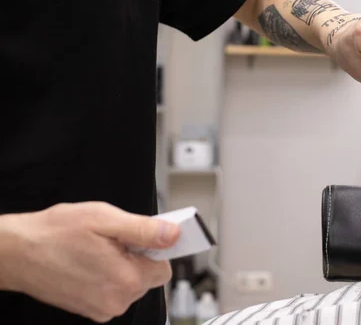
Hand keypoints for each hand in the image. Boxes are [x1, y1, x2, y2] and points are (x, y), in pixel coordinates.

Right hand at [0, 202, 179, 322]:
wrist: (18, 252)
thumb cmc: (56, 233)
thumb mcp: (105, 219)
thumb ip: (145, 230)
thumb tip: (173, 234)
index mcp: (127, 279)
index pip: (165, 267)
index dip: (154, 248)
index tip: (139, 237)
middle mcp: (117, 300)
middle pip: (149, 277)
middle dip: (137, 257)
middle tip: (112, 241)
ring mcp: (103, 307)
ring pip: (132, 284)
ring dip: (122, 266)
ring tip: (97, 251)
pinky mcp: (90, 310)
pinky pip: (114, 291)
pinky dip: (108, 276)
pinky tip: (89, 262)